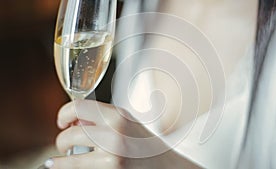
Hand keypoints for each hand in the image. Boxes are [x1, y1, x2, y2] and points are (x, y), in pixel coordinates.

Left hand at [47, 100, 201, 168]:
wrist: (164, 165)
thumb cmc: (145, 145)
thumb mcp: (126, 122)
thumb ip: (101, 118)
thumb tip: (74, 119)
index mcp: (117, 115)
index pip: (77, 107)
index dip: (63, 114)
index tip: (62, 122)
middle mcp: (114, 133)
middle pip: (69, 134)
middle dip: (61, 140)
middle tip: (64, 144)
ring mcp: (112, 155)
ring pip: (69, 157)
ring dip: (61, 159)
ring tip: (66, 158)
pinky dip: (66, 167)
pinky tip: (65, 166)